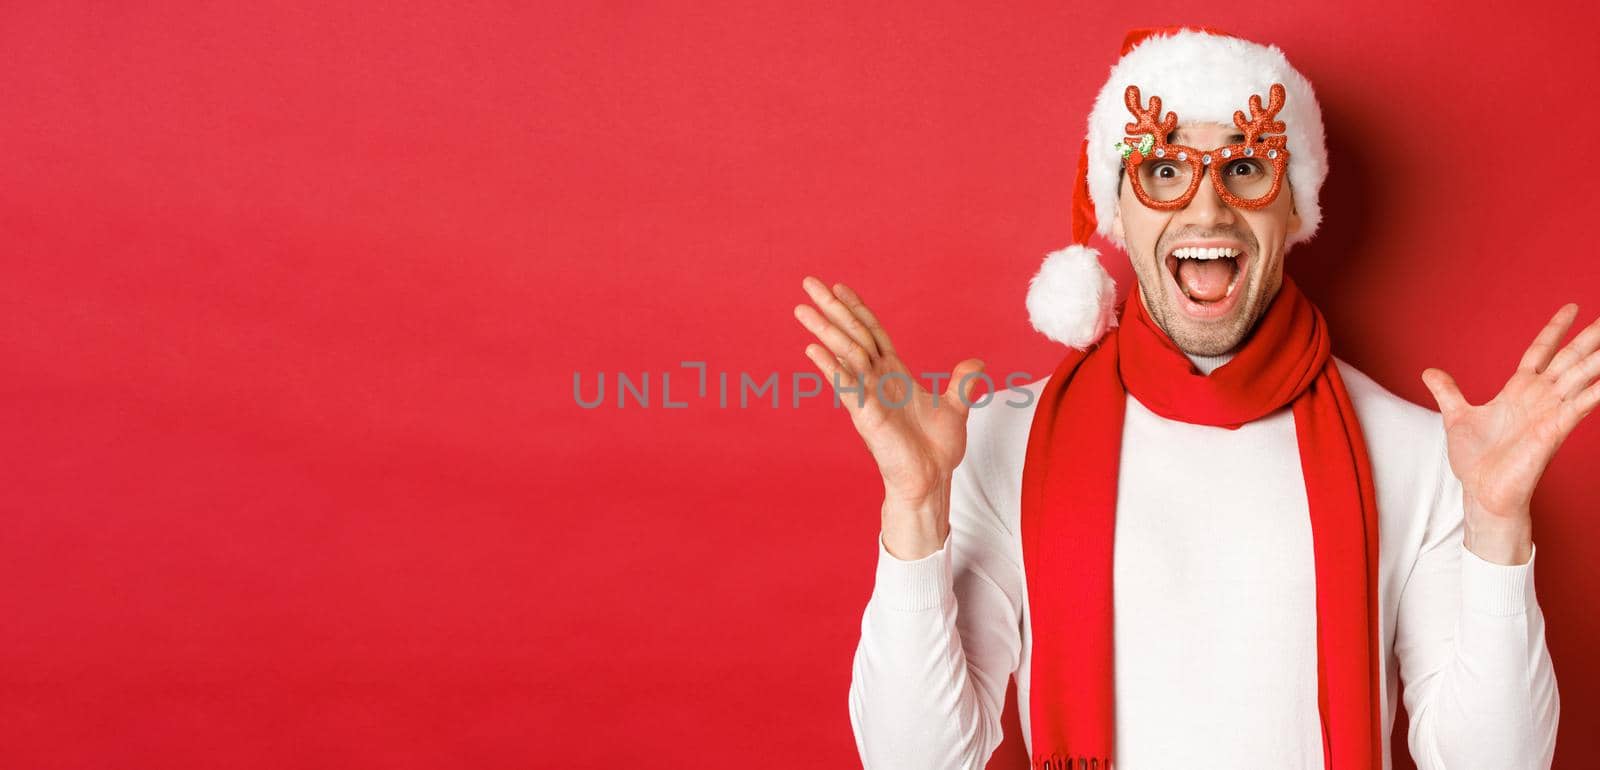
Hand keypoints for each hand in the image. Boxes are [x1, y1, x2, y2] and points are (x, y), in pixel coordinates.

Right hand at [793, 276, 985, 559]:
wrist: (931, 480)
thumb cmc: (937, 449)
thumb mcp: (956, 408)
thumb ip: (962, 383)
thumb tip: (976, 363)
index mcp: (895, 373)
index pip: (872, 332)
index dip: (857, 308)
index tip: (840, 286)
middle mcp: (877, 380)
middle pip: (852, 334)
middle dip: (831, 309)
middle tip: (809, 282)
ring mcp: (869, 396)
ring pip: (846, 354)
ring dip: (825, 330)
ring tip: (803, 309)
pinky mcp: (867, 416)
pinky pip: (847, 387)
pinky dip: (832, 368)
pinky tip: (814, 350)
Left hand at [1421, 303, 1599, 563]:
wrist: (1482, 494)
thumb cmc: (1475, 461)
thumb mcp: (1456, 417)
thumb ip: (1448, 392)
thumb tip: (1429, 372)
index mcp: (1518, 391)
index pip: (1541, 351)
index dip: (1555, 330)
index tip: (1571, 308)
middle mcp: (1539, 398)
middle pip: (1569, 358)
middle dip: (1589, 338)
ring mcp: (1550, 412)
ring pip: (1581, 376)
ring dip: (1598, 360)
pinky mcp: (1554, 431)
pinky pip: (1580, 405)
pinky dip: (1595, 392)